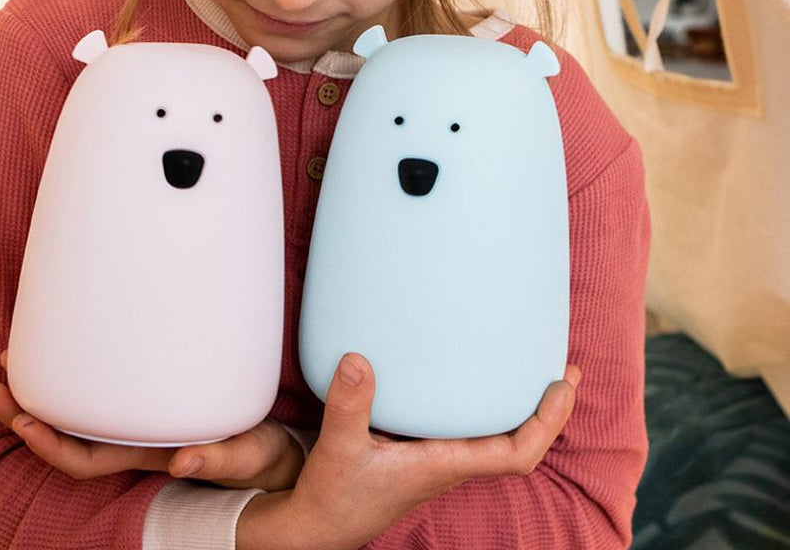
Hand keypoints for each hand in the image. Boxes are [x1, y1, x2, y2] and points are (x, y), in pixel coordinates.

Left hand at [0, 352, 303, 488]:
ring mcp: (136, 423)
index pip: (86, 460)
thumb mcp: (248, 456)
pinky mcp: (147, 402)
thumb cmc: (259, 455)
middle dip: (22, 416)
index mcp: (149, 454)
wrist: (272, 454)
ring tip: (7, 363)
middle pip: (63, 438)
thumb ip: (220, 459)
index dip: (50, 445)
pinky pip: (95, 397)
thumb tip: (183, 460)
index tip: (23, 419)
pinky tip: (58, 356)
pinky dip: (68, 380)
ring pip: (73, 416)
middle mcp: (133, 442)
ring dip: (35, 395)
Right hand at [237, 353, 579, 549]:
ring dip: (523, 410)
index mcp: (443, 465)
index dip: (546, 422)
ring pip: (498, 440)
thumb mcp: (338, 447)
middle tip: (567, 371)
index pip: (515, 453)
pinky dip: (488, 409)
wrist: (318, 528)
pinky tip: (477, 386)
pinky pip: (472, 433)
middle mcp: (449, 464)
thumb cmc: (334, 497)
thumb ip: (349, 404)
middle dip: (549, 412)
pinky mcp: (422, 456)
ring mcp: (438, 462)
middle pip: (519, 445)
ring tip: (536, 374)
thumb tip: (358, 360)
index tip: (562, 385)